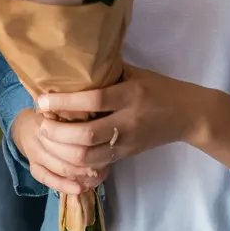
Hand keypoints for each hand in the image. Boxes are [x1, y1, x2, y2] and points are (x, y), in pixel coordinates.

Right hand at [10, 107, 104, 196]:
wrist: (24, 125)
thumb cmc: (50, 114)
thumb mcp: (62, 105)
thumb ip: (76, 111)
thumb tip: (94, 114)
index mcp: (49, 116)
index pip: (70, 129)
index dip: (88, 136)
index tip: (105, 138)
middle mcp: (40, 135)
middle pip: (68, 151)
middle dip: (88, 158)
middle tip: (107, 160)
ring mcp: (35, 153)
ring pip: (60, 167)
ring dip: (81, 173)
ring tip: (98, 174)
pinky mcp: (33, 167)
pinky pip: (47, 179)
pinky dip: (63, 185)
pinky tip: (79, 189)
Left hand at [35, 66, 204, 181]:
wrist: (188, 115)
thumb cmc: (160, 87)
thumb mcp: (136, 73)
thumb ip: (109, 72)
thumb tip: (75, 64)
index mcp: (131, 94)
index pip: (94, 101)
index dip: (66, 103)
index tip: (43, 101)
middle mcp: (129, 120)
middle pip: (87, 135)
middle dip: (58, 133)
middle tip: (40, 124)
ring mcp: (128, 142)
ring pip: (88, 157)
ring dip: (62, 152)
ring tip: (47, 140)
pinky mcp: (127, 155)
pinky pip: (97, 166)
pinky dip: (76, 163)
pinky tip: (62, 154)